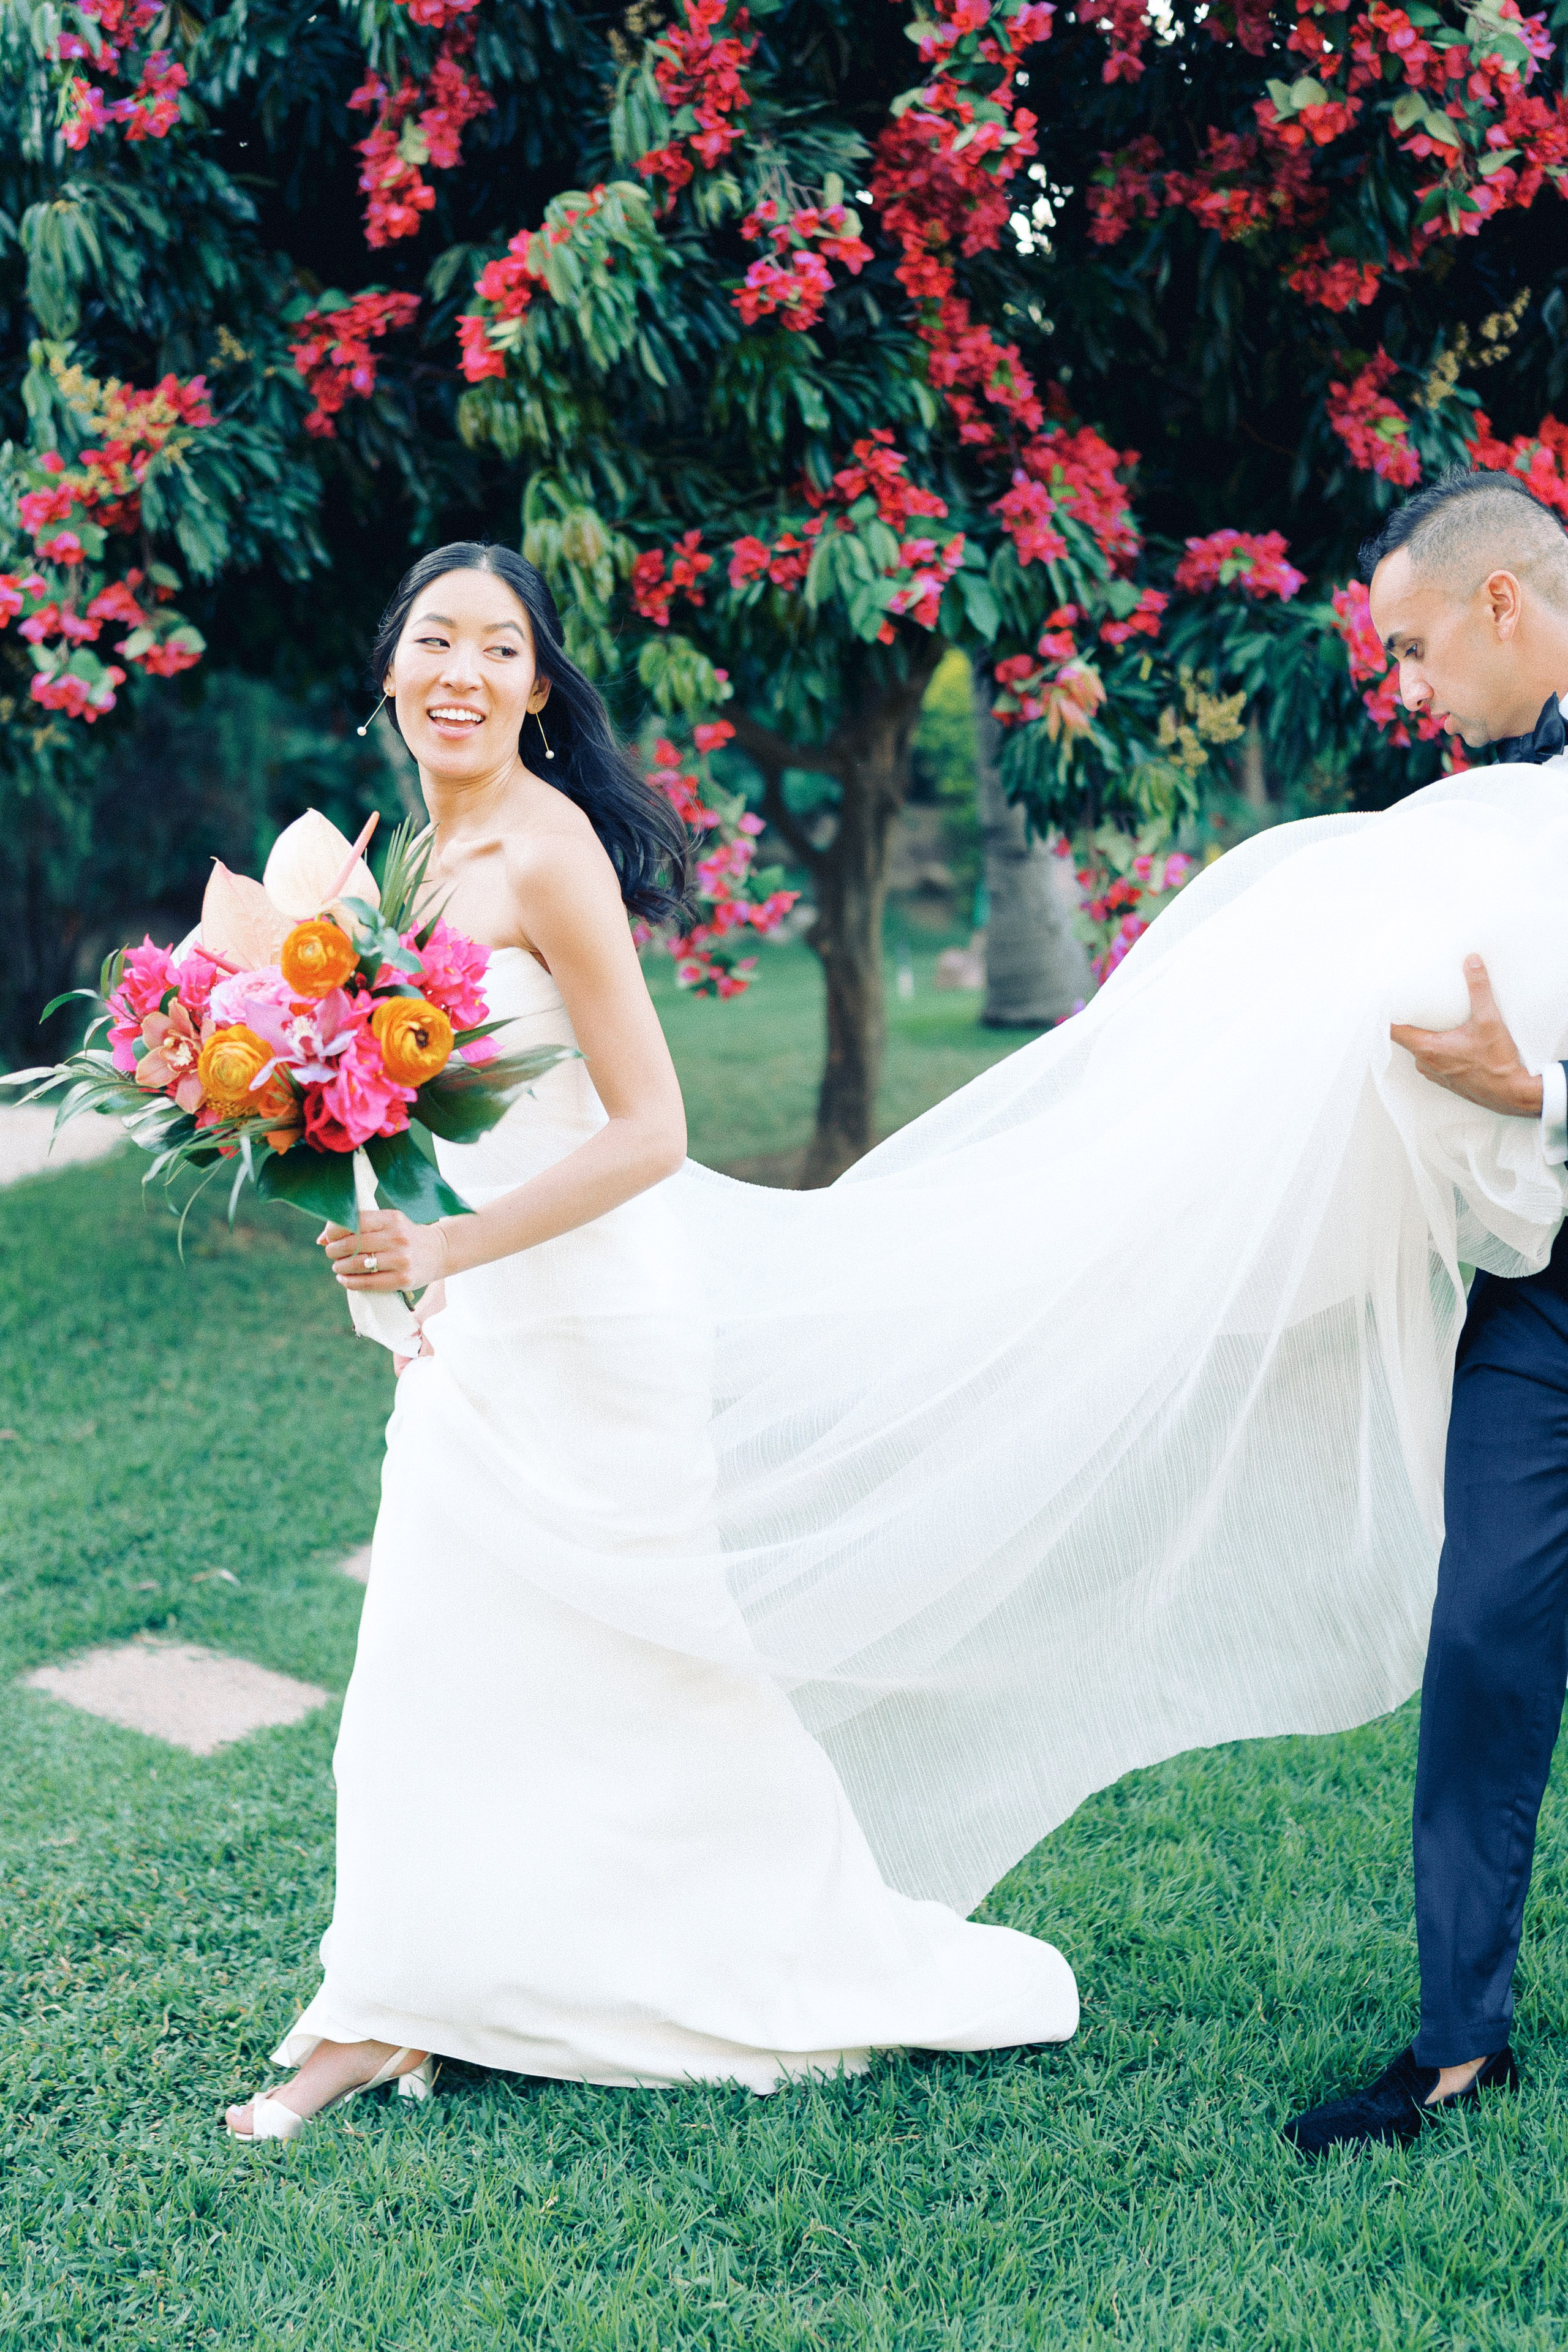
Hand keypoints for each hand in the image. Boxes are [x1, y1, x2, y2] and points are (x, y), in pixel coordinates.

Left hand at [318, 1209, 449, 1292]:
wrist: (440, 1251)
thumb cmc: (406, 1236)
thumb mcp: (388, 1223)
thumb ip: (358, 1227)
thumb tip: (321, 1239)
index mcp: (392, 1218)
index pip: (354, 1221)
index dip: (334, 1230)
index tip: (330, 1237)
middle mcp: (397, 1237)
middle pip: (352, 1244)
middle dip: (334, 1250)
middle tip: (332, 1253)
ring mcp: (401, 1259)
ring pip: (357, 1265)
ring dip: (340, 1267)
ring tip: (338, 1267)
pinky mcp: (403, 1279)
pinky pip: (367, 1283)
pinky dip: (349, 1282)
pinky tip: (345, 1279)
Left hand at [1390, 955, 1543, 1117]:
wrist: (1512, 1094)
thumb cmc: (1498, 1063)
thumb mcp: (1489, 1020)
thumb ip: (1479, 990)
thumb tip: (1472, 961)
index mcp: (1427, 1049)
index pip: (1393, 1031)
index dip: (1386, 1015)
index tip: (1385, 1001)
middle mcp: (1426, 1064)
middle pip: (1406, 1039)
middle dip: (1408, 1022)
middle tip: (1412, 1003)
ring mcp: (1435, 1075)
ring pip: (1420, 1050)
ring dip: (1423, 1037)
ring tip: (1431, 1019)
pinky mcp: (1447, 1081)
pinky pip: (1432, 1061)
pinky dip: (1435, 1049)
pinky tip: (1448, 1040)